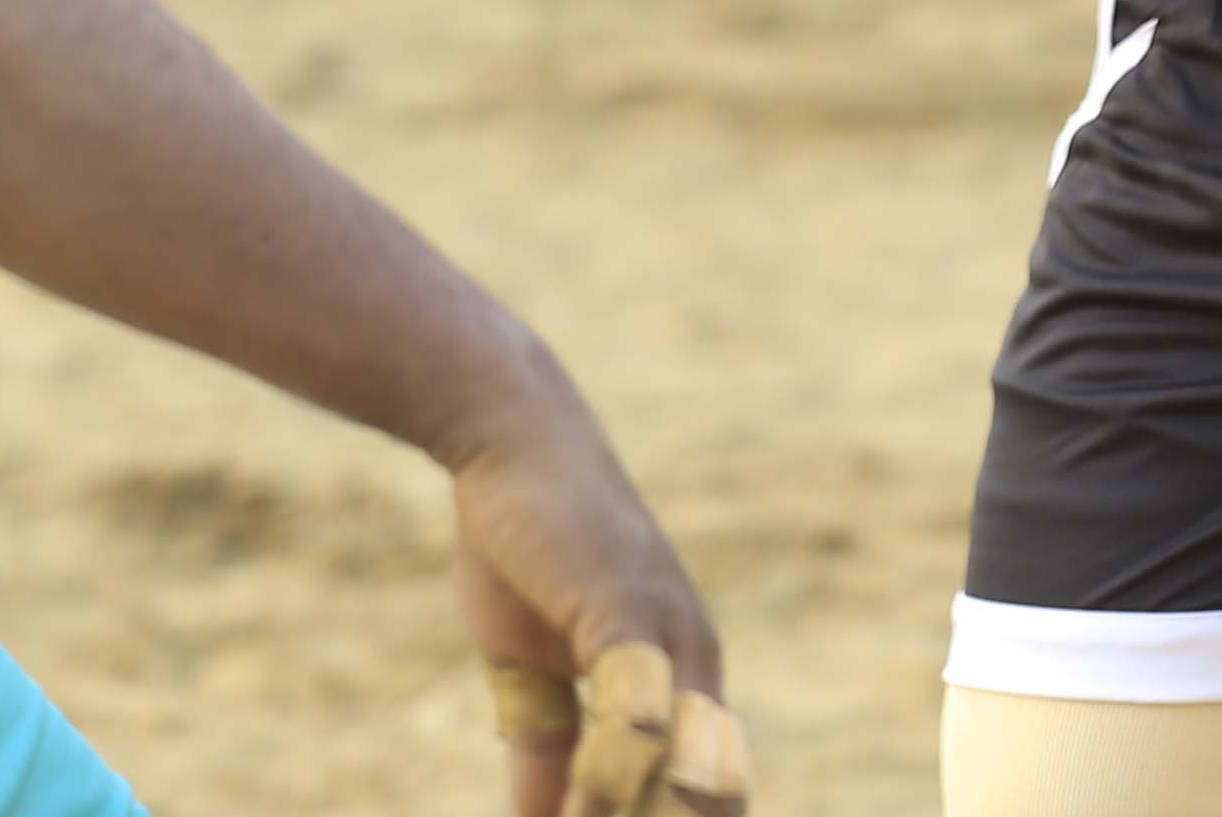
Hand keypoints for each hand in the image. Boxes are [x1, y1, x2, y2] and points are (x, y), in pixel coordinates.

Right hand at [445, 385, 741, 816]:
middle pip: (712, 805)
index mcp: (686, 685)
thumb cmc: (526, 549)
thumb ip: (547, 756)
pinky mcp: (631, 612)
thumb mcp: (533, 675)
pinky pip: (639, 717)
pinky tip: (575, 812)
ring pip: (687, 779)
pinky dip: (614, 778)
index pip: (709, 803)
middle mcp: (698, 668)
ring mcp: (673, 639)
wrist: (509, 442)